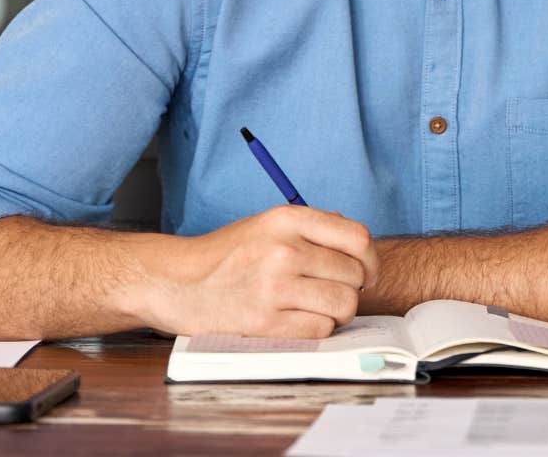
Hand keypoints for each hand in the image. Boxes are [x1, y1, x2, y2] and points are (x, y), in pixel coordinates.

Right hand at [141, 205, 380, 338]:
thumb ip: (312, 228)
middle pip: (353, 275)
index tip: (366, 273)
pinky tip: (299, 321)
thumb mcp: (267, 224)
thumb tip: (360, 246)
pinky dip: (317, 329)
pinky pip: (321, 329)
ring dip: (337, 312)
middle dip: (351, 288)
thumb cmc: (227, 256)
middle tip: (331, 293)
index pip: (357, 237)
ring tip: (317, 309)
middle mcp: (283, 250)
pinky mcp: (265, 322)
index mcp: (286, 219)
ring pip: (343, 304)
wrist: (177, 282)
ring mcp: (274, 287)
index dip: (370, 259)